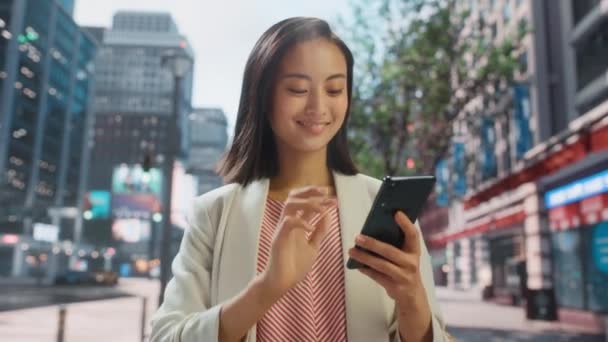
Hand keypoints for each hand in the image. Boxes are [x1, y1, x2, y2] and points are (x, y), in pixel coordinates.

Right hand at [260, 186, 333, 296]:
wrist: (282, 282)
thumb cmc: (295, 266)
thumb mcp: (313, 246)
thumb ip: (320, 232)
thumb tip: (328, 216)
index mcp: (297, 224)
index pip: (306, 204)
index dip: (320, 199)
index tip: (334, 199)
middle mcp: (288, 223)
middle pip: (294, 197)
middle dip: (310, 192)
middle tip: (326, 192)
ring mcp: (282, 229)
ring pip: (289, 205)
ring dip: (307, 203)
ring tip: (321, 209)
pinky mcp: (278, 238)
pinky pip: (287, 223)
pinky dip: (300, 222)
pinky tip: (311, 228)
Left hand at [348, 211, 432, 341]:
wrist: (412, 295)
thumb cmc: (404, 268)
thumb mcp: (406, 256)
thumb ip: (396, 244)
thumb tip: (374, 228)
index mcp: (414, 252)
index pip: (413, 235)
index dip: (406, 224)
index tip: (397, 213)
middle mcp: (411, 263)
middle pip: (390, 251)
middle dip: (372, 244)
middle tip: (358, 237)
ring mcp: (403, 276)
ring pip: (381, 265)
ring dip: (364, 257)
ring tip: (352, 251)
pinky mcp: (395, 287)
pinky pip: (376, 276)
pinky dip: (365, 270)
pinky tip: (357, 264)